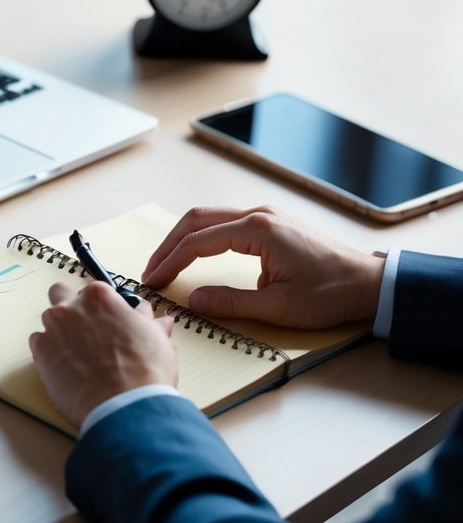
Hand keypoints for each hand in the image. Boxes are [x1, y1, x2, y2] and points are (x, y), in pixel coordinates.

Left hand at [30, 281, 176, 428]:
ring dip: (60, 331)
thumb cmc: (144, 372)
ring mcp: (52, 328)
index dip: (100, 306)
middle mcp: (71, 306)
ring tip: (79, 356)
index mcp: (99, 297)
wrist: (124, 406)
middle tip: (84, 328)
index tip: (105, 319)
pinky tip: (67, 368)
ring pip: (49, 321)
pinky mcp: (40, 352)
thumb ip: (149, 323)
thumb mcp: (156, 340)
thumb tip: (159, 320)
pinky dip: (49, 352)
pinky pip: (39, 344)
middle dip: (69, 305)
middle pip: (60, 293)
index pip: (93, 290)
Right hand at [141, 206, 384, 328]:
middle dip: (168, 245)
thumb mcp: (279, 307)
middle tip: (151, 271)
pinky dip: (201, 237)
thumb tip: (194, 301)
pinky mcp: (270, 224)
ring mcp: (265, 216)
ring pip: (208, 218)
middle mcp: (258, 215)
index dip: (171, 262)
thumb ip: (231, 303)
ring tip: (166, 264)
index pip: (198, 241)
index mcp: (258, 230)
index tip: (154, 281)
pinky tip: (193, 254)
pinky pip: (224, 223)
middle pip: (196, 220)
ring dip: (182, 239)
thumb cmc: (331, 293)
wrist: (370, 284)